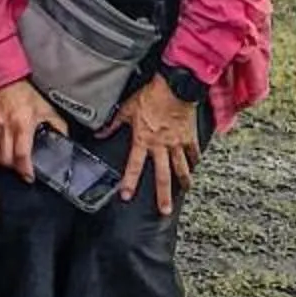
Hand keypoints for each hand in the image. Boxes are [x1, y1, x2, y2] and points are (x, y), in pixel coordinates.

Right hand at [0, 76, 65, 181]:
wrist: (2, 77)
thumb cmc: (24, 93)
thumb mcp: (46, 108)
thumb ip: (57, 125)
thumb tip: (64, 138)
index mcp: (23, 125)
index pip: (22, 155)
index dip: (25, 170)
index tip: (29, 177)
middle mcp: (6, 128)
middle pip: (6, 159)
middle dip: (13, 168)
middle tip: (20, 170)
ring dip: (0, 164)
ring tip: (7, 166)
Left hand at [112, 75, 202, 215]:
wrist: (175, 86)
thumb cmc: (149, 96)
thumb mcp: (126, 109)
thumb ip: (113, 124)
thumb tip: (100, 134)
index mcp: (143, 140)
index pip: (133, 165)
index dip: (129, 181)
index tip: (126, 195)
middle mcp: (160, 145)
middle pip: (162, 175)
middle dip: (163, 195)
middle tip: (164, 210)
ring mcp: (177, 142)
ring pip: (181, 167)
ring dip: (184, 181)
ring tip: (185, 191)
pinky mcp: (189, 136)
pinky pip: (193, 152)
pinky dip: (195, 160)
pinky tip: (196, 167)